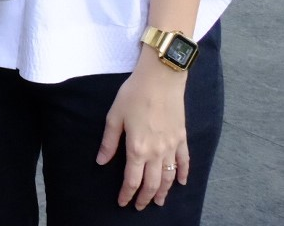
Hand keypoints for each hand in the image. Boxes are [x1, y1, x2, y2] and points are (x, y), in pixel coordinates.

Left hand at [97, 60, 190, 208]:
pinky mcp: (182, 138)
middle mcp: (157, 152)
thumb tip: (101, 161)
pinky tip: (182, 182)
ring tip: (159, 201)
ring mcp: (172, 146)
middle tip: (140, 207)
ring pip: (169, 177)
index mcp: (137, 148)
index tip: (122, 202)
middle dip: (145, 198)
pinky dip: (184, 174)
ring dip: (164, 191)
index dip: (127, 194)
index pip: (132, 180)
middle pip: (152, 183)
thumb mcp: (114, 117)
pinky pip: (185, 161)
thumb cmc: (134, 95)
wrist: (161, 79)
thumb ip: (109, 142)